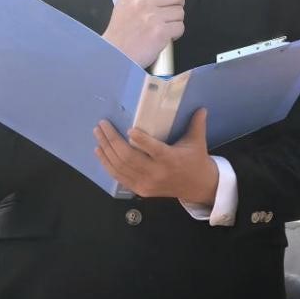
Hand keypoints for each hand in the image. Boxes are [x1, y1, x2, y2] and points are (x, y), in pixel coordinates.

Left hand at [93, 108, 218, 203]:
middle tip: (102, 125)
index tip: (129, 129)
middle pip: (129, 158)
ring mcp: (146, 183)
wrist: (197, 187)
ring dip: (106, 151)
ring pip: (120, 167)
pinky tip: (100, 153)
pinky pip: (119, 177)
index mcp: (171, 159)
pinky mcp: (140, 190)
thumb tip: (201, 108)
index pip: (154, 150)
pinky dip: (107, 164)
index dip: (140, 140)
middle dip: (112, 140)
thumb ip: (197, 124)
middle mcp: (157, 173)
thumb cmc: (196, 160)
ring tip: (98, 135)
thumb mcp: (198, 141)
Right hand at [103, 0, 184, 66]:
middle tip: (168, 13)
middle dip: (177, 4)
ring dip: (175, 21)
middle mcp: (143, 1)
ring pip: (180, 12)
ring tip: (161, 27)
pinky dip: (175, 34)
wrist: (115, 54)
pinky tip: (163, 36)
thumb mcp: (124, 3)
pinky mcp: (160, 32)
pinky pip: (180, 27)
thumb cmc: (120, 32)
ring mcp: (152, 16)